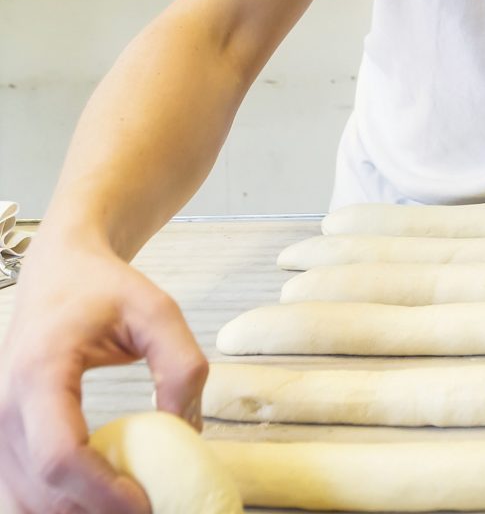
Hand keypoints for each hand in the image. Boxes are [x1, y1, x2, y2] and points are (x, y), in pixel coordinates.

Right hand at [0, 239, 207, 512]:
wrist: (58, 272)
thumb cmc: (105, 288)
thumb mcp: (158, 311)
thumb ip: (181, 364)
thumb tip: (187, 429)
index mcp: (39, 372)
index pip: (60, 453)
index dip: (101, 490)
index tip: (145, 503)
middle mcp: (4, 407)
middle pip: (41, 490)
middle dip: (95, 511)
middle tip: (151, 506)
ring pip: (26, 501)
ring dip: (78, 512)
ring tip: (132, 498)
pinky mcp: (1, 440)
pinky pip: (22, 492)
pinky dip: (61, 504)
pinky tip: (102, 497)